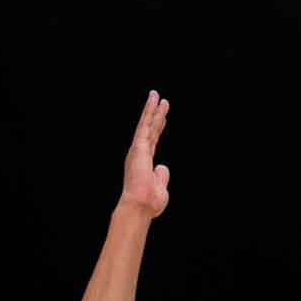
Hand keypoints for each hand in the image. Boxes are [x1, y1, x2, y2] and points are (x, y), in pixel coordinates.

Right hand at [119, 90, 169, 218]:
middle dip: (156, 116)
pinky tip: (154, 98)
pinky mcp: (138, 146)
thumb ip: (161, 176)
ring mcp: (138, 150)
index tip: (162, 119)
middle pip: (150, 130)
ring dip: (152, 109)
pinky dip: (149, 110)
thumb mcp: (160, 188)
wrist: (140, 206)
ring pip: (147, 124)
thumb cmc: (149, 202)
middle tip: (161, 101)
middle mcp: (139, 155)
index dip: (158, 129)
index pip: (152, 142)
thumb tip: (162, 167)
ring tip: (157, 94)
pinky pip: (145, 124)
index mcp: (143, 164)